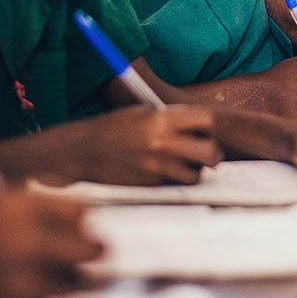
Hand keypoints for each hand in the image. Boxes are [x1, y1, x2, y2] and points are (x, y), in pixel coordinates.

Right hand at [0, 189, 101, 297]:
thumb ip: (19, 195)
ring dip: (54, 283)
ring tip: (20, 278)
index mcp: (15, 211)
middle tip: (83, 253)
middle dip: (86, 251)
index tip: (78, 226)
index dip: (78, 219)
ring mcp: (20, 289)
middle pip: (91, 250)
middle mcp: (25, 248)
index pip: (80, 211)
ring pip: (66, 286)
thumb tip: (64, 196)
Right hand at [73, 104, 222, 184]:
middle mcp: (163, 143)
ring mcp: (157, 167)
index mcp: (162, 120)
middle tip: (205, 151)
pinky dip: (178, 180)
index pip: (207, 120)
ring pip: (197, 174)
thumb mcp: (142, 112)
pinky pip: (176, 185)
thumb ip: (170, 117)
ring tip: (185, 163)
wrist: (83, 153)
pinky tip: (168, 172)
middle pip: (211, 152)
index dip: (209, 125)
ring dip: (196, 170)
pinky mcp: (151, 185)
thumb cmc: (113, 128)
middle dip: (213, 152)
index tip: (203, 128)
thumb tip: (197, 124)